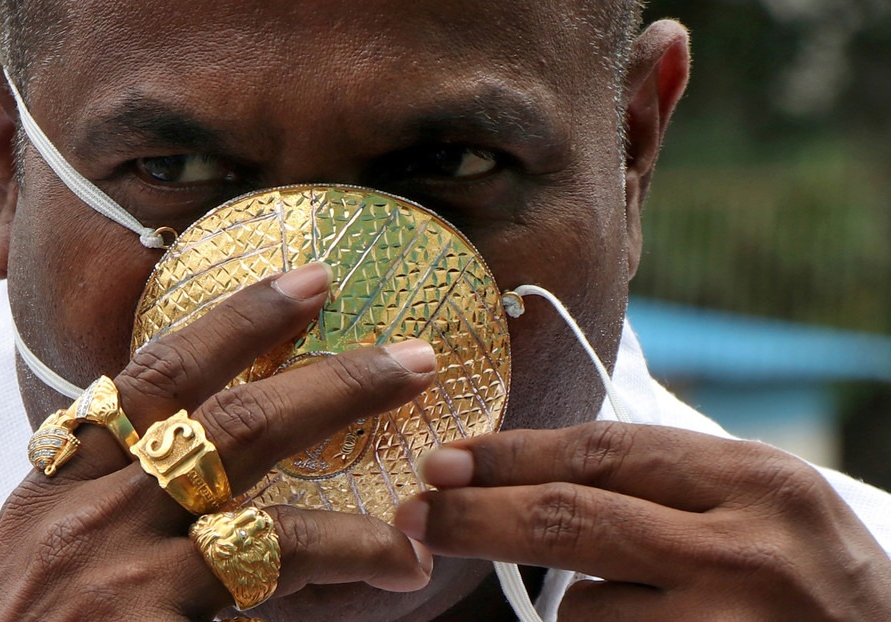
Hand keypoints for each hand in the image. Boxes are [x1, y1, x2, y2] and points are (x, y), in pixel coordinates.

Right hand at [0, 263, 434, 620]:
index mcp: (61, 476)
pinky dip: (345, 557)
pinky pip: (273, 570)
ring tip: (428, 476)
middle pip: (230, 414)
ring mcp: (123, 563)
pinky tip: (401, 565)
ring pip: (260, 483)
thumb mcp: (36, 544)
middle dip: (330, 377)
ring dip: (353, 476)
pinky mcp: (150, 620)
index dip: (239, 319)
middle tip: (412, 356)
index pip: (156, 373)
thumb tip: (186, 447)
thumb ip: (102, 488)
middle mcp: (93, 505)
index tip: (307, 283)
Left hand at [395, 421, 890, 619]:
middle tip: (418, 515)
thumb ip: (669, 482)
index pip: (602, 452)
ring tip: (624, 607)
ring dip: (569, 607)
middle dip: (476, 516)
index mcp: (755, 481)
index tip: (447, 459)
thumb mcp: (764, 505)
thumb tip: (528, 470)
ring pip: (581, 610)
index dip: (511, 455)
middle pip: (570, 520)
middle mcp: (745, 551)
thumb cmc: (814, 582)